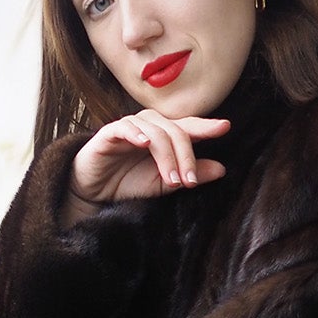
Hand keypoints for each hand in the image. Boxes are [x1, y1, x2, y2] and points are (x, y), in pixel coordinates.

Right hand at [61, 112, 231, 228]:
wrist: (92, 191)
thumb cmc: (127, 182)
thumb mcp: (164, 183)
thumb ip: (189, 174)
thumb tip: (222, 169)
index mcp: (165, 134)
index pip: (188, 127)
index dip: (206, 126)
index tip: (225, 127)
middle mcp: (150, 126)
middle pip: (175, 131)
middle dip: (185, 157)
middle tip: (189, 182)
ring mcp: (130, 127)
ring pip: (155, 132)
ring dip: (166, 156)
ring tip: (171, 180)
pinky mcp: (108, 133)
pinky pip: (125, 127)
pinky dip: (136, 133)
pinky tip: (144, 143)